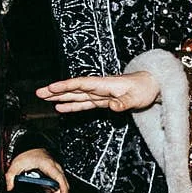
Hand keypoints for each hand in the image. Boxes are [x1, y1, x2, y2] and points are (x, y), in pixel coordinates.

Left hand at [6, 148, 68, 192]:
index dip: (63, 188)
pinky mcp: (53, 175)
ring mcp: (55, 172)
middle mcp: (55, 168)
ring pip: (61, 187)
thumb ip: (10, 176)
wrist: (32, 147)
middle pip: (62, 185)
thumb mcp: (16, 164)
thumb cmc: (28, 154)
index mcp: (48, 165)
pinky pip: (57, 186)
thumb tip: (9, 187)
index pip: (59, 178)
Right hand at [36, 71, 160, 113]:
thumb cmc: (145, 88)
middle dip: (56, 90)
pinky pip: (84, 103)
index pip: (81, 84)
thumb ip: (124, 102)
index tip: (51, 88)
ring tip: (44, 99)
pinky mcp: (102, 100)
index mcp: (105, 84)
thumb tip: (113, 106)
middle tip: (39, 93)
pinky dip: (72, 105)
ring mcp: (100, 94)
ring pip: (76, 95)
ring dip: (60, 97)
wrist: (152, 86)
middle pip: (74, 88)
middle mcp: (99, 87)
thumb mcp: (136, 97)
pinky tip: (61, 107)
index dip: (66, 86)